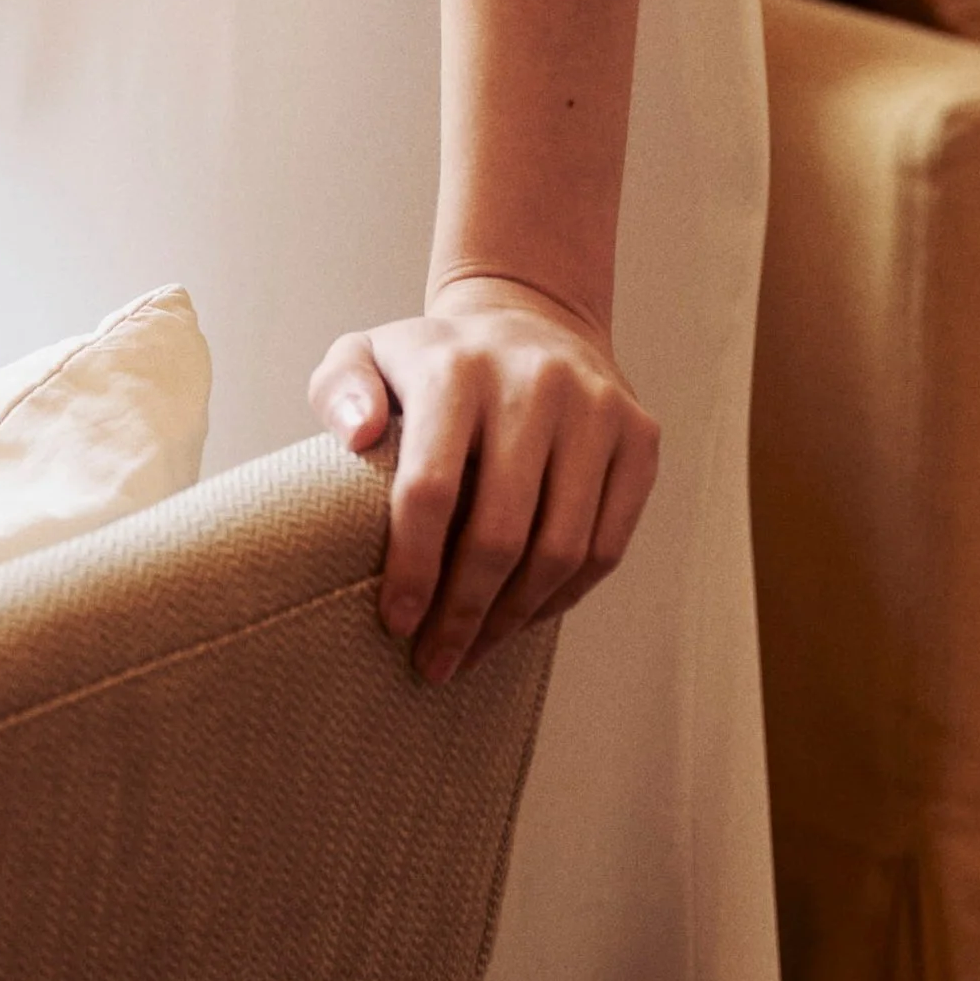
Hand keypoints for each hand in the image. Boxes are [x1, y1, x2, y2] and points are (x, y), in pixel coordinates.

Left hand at [308, 272, 659, 683]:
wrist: (532, 319)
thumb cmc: (436, 363)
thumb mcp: (367, 354)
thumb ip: (340, 390)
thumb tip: (358, 437)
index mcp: (456, 368)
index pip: (431, 488)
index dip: (412, 568)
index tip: (396, 623)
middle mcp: (534, 382)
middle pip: (500, 532)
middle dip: (463, 613)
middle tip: (435, 661)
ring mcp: (596, 409)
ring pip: (560, 550)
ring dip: (514, 618)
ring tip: (476, 649)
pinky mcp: (639, 437)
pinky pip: (607, 546)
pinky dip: (565, 597)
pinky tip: (524, 615)